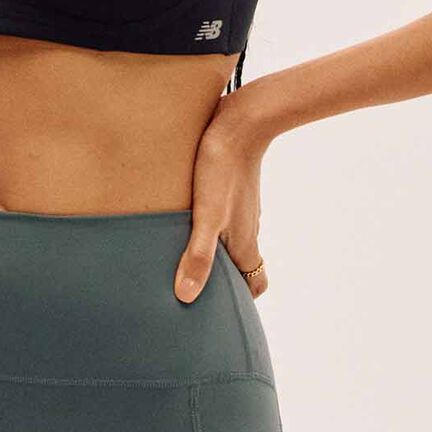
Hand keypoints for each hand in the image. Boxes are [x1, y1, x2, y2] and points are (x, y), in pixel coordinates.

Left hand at [174, 87, 269, 302]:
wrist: (240, 121)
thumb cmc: (221, 169)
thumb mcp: (206, 216)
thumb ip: (197, 256)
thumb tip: (186, 297)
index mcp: (244, 243)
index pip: (255, 284)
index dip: (240, 300)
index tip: (216, 311)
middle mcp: (245, 228)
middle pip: (241, 264)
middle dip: (221, 279)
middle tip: (189, 288)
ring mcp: (238, 207)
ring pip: (230, 238)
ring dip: (210, 251)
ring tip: (175, 257)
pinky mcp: (227, 186)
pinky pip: (220, 214)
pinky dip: (204, 226)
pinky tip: (177, 219)